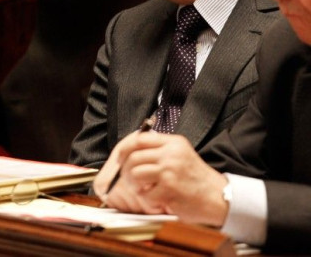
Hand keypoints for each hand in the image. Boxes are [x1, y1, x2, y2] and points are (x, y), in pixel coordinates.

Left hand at [93, 130, 229, 226]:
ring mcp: (170, 171)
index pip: (139, 139)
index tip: (119, 157)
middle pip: (133, 157)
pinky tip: (158, 201)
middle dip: (126, 171)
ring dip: (135, 186)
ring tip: (145, 191)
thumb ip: (160, 150)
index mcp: (173, 143)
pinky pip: (145, 194)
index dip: (124, 148)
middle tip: (131, 181)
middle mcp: (171, 154)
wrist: (219, 198)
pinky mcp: (169, 189)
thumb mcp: (180, 155)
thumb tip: (130, 151)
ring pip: (135, 174)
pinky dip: (148, 200)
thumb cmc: (197, 179)